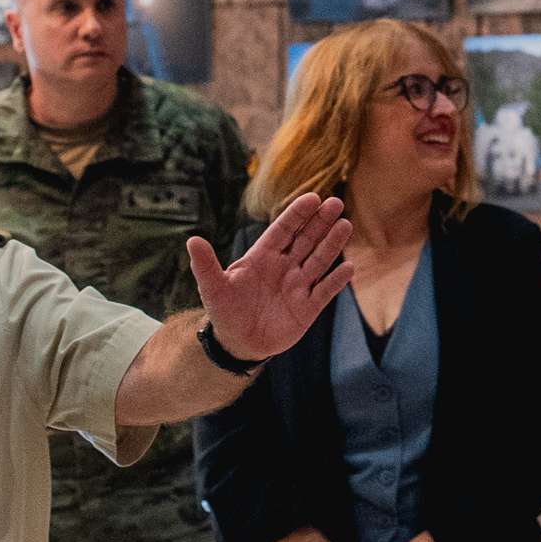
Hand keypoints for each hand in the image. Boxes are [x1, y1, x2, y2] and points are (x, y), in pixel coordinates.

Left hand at [192, 197, 357, 364]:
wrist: (237, 343)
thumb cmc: (225, 311)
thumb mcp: (212, 288)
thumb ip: (205, 265)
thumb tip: (192, 240)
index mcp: (263, 256)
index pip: (283, 230)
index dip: (297, 215)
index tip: (312, 198)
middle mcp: (284, 266)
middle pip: (306, 240)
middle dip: (320, 222)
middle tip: (335, 203)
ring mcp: (298, 285)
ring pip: (319, 260)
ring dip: (332, 244)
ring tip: (345, 225)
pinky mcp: (308, 307)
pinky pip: (325, 291)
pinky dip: (336, 280)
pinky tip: (348, 267)